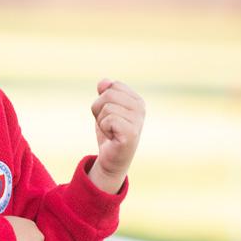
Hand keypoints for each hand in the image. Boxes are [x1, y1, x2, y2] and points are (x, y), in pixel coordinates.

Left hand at [89, 79, 144, 193]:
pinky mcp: (131, 133)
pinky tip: (112, 137)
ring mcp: (137, 120)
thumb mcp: (104, 108)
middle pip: (107, 94)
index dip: (102, 100)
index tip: (108, 114)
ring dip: (101, 121)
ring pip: (106, 107)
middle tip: (107, 124)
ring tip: (110, 131)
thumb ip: (104, 92)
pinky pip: (108, 119)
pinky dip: (104, 129)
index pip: (111, 85)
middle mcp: (140, 107)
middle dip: (99, 110)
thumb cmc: (110, 132)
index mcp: (136, 99)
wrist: (112, 158)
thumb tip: (104, 82)